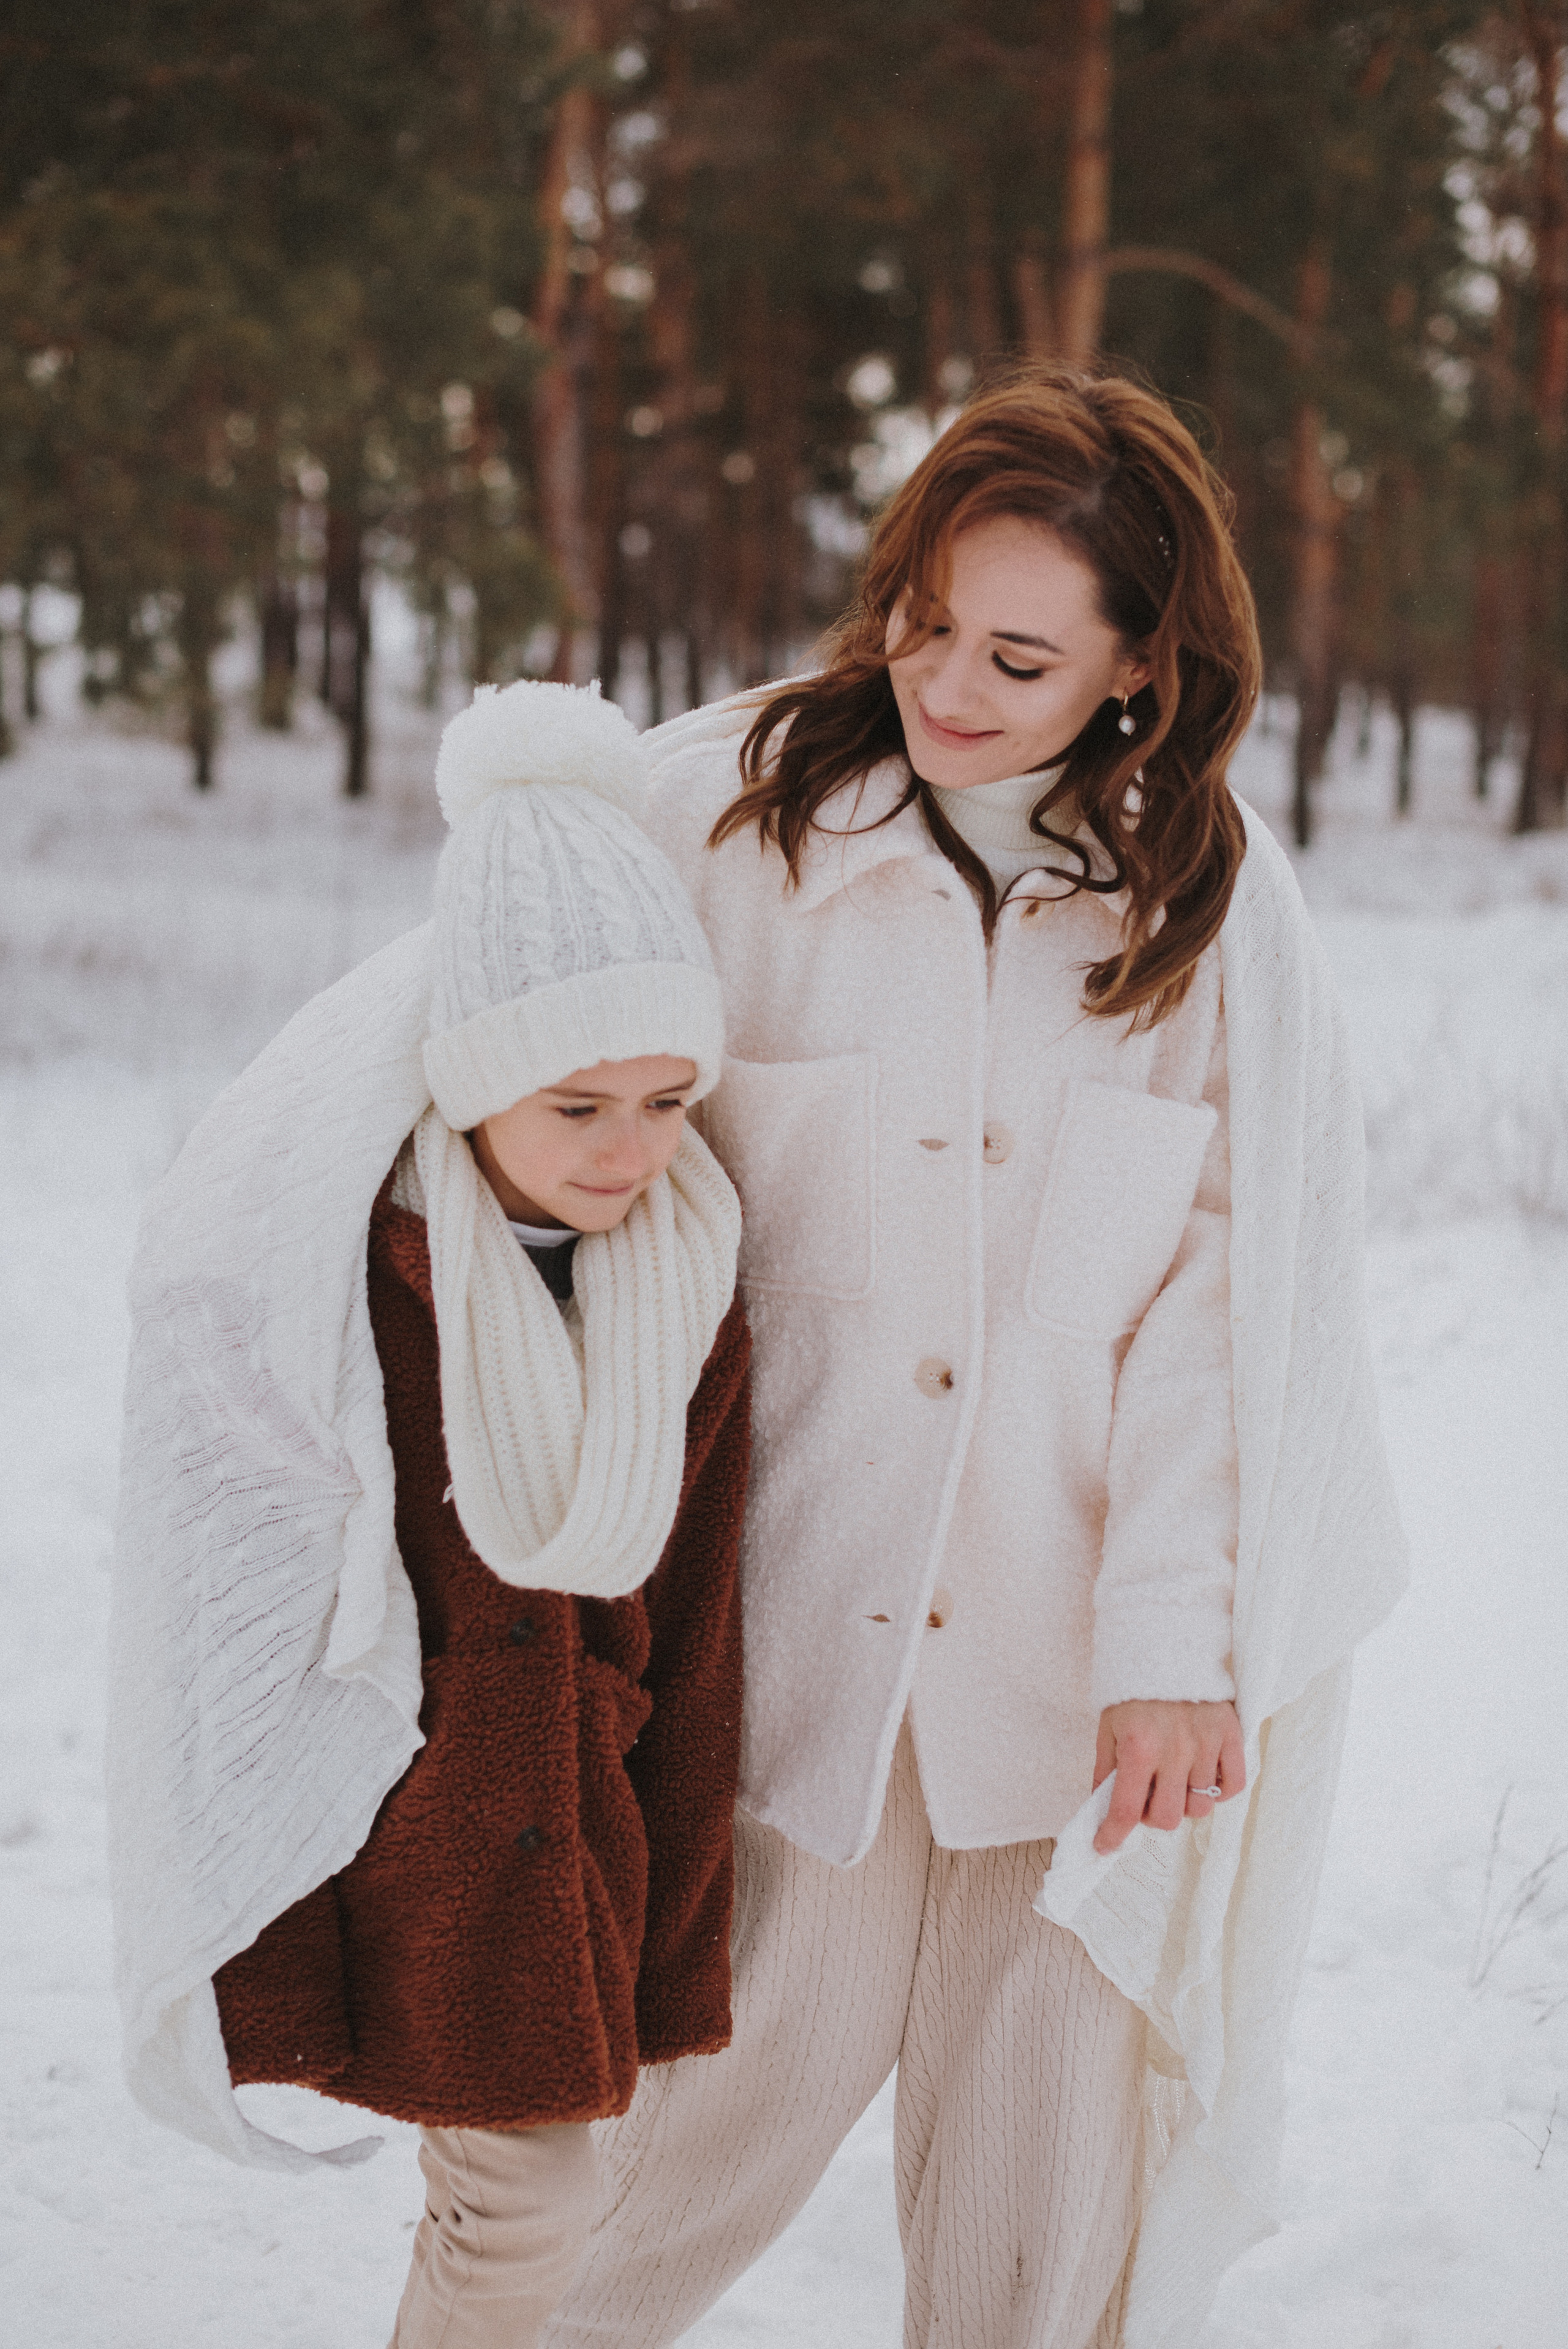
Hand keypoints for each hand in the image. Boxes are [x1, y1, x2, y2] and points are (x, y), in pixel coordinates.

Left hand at [1091, 1700, 1245, 1854]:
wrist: (1168, 1643)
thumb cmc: (1134, 1689)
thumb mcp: (1108, 1727)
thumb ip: (1106, 1771)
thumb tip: (1102, 1811)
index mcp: (1138, 1746)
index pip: (1127, 1809)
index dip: (1113, 1835)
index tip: (1104, 1845)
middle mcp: (1175, 1749)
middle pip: (1169, 1817)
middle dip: (1154, 1816)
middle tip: (1149, 1797)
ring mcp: (1207, 1743)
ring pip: (1201, 1806)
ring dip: (1184, 1801)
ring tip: (1175, 1779)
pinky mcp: (1232, 1735)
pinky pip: (1233, 1786)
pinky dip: (1218, 1791)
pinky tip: (1201, 1774)